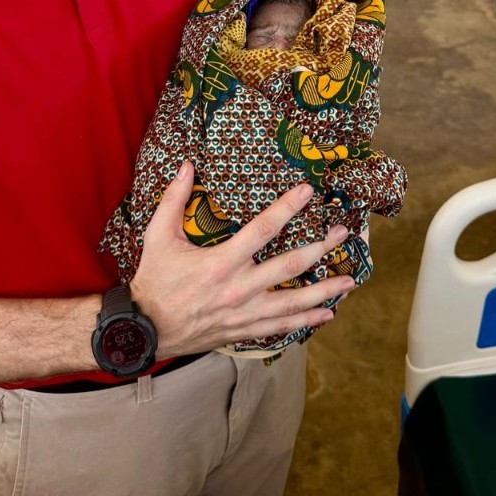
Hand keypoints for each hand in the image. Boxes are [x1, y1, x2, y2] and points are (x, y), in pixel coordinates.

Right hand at [129, 162, 355, 357]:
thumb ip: (173, 200)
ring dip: (326, 290)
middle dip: (321, 249)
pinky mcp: (245, 330)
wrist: (144, 329)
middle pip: (291, 265)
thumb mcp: (158, 236)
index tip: (308, 192)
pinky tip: (327, 314)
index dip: (288, 208)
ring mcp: (245, 313)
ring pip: (295, 302)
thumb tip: (186, 165)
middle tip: (343, 234)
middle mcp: (240, 288)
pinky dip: (307, 321)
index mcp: (222, 262)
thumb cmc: (154, 280)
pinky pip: (282, 327)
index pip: (263, 229)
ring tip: (350, 280)